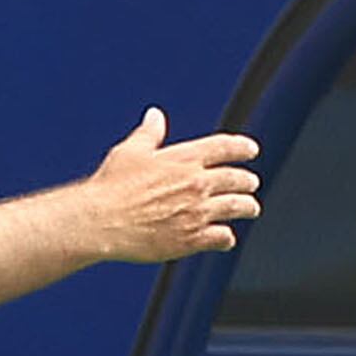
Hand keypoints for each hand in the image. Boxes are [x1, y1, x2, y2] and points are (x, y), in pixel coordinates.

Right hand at [82, 108, 262, 262]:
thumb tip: (155, 116)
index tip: (251, 149)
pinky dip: (227, 237)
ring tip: (251, 208)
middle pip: (236, 179)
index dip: (241, 147)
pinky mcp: (191, 239)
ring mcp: (197, 212)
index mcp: (183, 159)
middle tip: (252, 182)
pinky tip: (226, 238)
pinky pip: (222, 237)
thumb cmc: (112, 186)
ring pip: (236, 207)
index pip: (224, 147)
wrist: (103, 221)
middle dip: (247, 180)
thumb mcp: (130, 151)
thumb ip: (149, 134)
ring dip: (247, 207)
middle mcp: (196, 184)